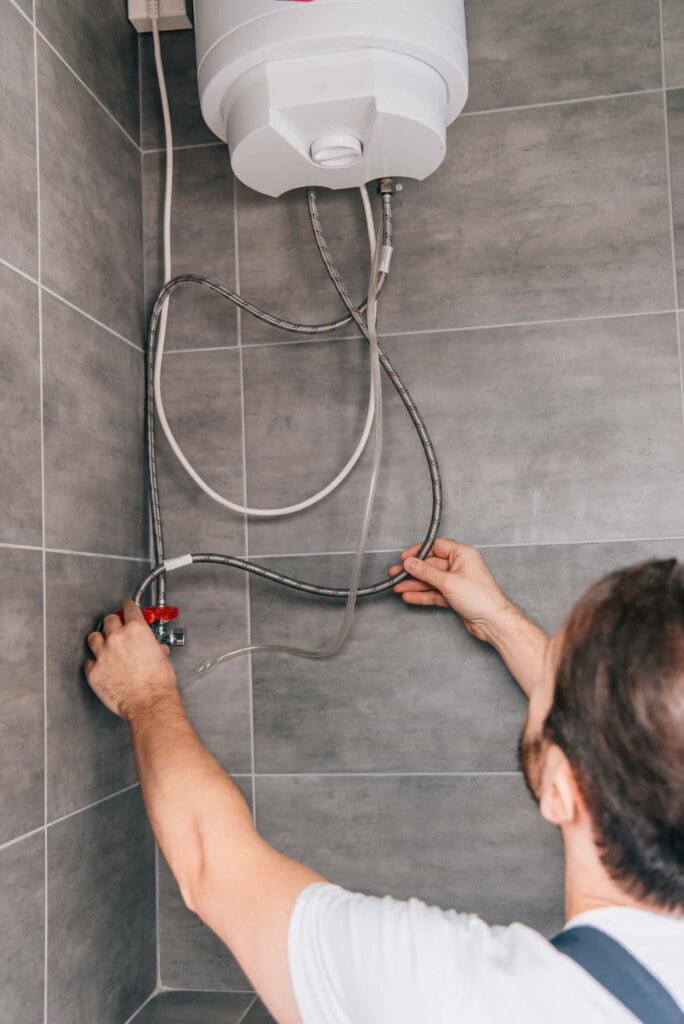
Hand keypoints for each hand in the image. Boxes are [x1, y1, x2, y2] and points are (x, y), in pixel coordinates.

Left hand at [85, 599, 178, 720]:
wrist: (149, 703)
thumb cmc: (158, 683)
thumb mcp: (162, 658)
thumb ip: (155, 649)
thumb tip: (155, 650)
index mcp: (136, 630)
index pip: (129, 609)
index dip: (127, 606)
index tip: (126, 606)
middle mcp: (117, 638)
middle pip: (109, 620)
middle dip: (113, 623)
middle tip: (116, 627)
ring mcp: (103, 654)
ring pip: (94, 637)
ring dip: (99, 639)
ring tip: (103, 644)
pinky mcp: (94, 672)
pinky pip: (89, 662)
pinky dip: (94, 663)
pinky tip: (100, 666)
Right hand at [389, 538, 513, 643]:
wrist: (492, 621)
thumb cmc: (481, 598)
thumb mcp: (448, 581)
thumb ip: (426, 572)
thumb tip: (411, 563)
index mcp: (463, 554)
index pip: (436, 547)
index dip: (418, 552)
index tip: (405, 558)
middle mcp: (460, 566)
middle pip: (431, 565)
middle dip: (413, 571)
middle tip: (396, 574)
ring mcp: (457, 581)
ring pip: (430, 580)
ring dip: (414, 584)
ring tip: (398, 586)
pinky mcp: (454, 596)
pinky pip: (434, 592)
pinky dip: (422, 594)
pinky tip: (410, 595)